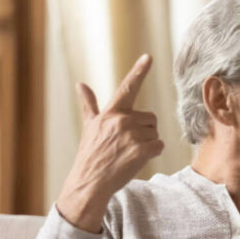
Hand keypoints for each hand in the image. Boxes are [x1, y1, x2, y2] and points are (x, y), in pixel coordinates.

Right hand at [57, 54, 164, 231]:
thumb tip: (81, 85)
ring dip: (148, 143)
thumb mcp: (89, 127)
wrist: (89, 182)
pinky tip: (137, 159)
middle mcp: (121, 120)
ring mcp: (131, 135)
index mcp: (111, 113)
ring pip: (155, 133)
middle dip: (144, 130)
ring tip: (129, 152)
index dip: (139, 71)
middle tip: (127, 144)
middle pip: (150, 118)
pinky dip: (153, 153)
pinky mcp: (141, 150)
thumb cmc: (90, 154)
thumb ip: (89, 104)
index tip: (148, 56)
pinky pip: (159, 146)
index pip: (127, 87)